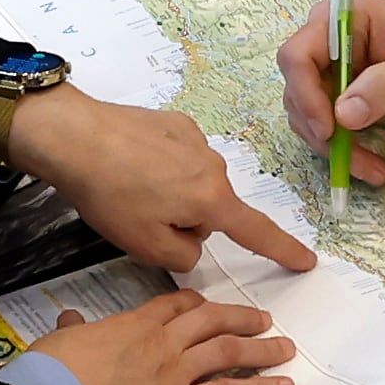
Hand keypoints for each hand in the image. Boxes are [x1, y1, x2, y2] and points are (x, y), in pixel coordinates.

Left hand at [3, 87, 317, 273]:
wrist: (77, 136)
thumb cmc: (111, 195)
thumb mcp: (147, 246)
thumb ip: (184, 254)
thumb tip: (194, 241)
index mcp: (212, 200)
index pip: (256, 233)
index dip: (283, 250)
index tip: (307, 261)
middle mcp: (214, 166)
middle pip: (212, 209)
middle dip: (186, 221)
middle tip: (141, 219)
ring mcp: (196, 139)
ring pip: (193, 184)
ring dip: (171, 194)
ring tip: (128, 189)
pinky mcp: (175, 123)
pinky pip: (178, 158)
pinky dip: (160, 168)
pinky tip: (130, 165)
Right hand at [25, 291, 296, 384]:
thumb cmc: (54, 369)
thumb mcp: (64, 338)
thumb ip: (75, 329)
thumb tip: (69, 322)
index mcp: (135, 323)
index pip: (176, 305)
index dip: (198, 304)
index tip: (211, 306)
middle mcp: (163, 341)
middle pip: (212, 321)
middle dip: (241, 318)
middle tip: (264, 319)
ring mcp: (175, 372)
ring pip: (228, 352)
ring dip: (261, 349)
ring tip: (286, 348)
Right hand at [275, 0, 384, 188]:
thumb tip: (344, 115)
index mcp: (340, 21)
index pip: (298, 56)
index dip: (305, 95)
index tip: (329, 130)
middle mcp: (324, 45)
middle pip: (297, 91)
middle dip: (321, 131)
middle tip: (355, 161)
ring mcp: (328, 73)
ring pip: (307, 117)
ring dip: (332, 149)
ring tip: (374, 169)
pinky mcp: (337, 99)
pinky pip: (325, 129)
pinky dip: (342, 151)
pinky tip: (372, 166)